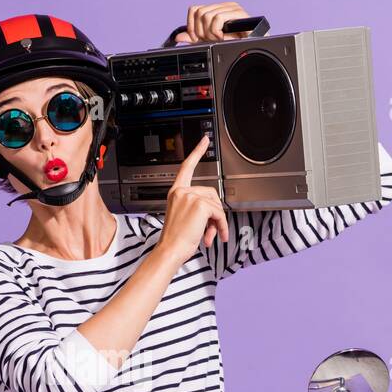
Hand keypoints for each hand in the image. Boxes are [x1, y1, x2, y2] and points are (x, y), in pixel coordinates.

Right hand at [156, 134, 227, 262]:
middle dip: (214, 213)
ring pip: (216, 205)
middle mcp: (182, 192)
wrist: (169, 250)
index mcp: (176, 193)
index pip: (187, 167)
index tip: (204, 141)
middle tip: (210, 230)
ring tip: (210, 236)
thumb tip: (215, 215)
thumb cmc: (174, 239)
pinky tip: (213, 236)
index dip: (197, 152)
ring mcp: (191, 197)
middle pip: (211, 193)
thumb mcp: (184, 219)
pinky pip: (219, 213)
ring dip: (218, 222)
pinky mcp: (200, 205)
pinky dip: (221, 226)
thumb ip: (197, 210)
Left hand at [172, 3, 251, 43]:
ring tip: (219, 39)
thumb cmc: (234, 45)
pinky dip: (217, 31)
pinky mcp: (239, 13)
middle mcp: (223, 5)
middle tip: (210, 40)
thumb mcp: (209, 42)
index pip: (194, 9)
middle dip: (201, 31)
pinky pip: (218, 18)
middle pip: (199, 13)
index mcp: (216, 9)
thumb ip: (194, 38)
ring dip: (210, 33)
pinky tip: (223, 37)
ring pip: (207, 15)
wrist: (250, 49)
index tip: (197, 38)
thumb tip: (179, 36)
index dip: (192, 25)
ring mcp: (232, 8)